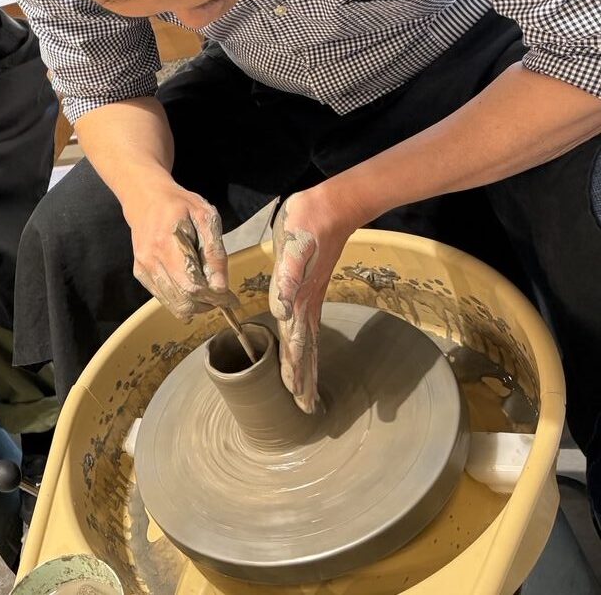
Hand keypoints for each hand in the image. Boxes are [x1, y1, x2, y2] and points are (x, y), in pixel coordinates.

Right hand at [124, 182, 238, 319]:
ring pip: (173, 304)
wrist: (146, 198)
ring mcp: (143, 268)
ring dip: (195, 306)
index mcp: (167, 244)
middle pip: (183, 301)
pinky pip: (164, 298)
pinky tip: (191, 287)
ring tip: (208, 293)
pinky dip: (181, 300)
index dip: (214, 297)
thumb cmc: (179, 204)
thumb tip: (220, 285)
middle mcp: (151, 260)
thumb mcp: (205, 216)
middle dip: (207, 304)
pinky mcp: (140, 273)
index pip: (192, 286)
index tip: (230, 298)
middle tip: (222, 297)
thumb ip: (214, 250)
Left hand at [268, 187, 355, 413]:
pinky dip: (306, 343)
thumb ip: (287, 278)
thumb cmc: (308, 223)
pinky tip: (303, 350)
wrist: (331, 205)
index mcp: (300, 298)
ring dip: (306, 366)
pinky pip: (306, 324)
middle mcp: (306, 303)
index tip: (298, 397)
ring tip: (306, 390)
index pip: (297, 344)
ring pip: (308, 341)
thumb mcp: (293, 246)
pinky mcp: (308, 287)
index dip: (296, 371)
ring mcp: (309, 296)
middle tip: (306, 408)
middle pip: (306, 350)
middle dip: (304, 379)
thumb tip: (282, 310)